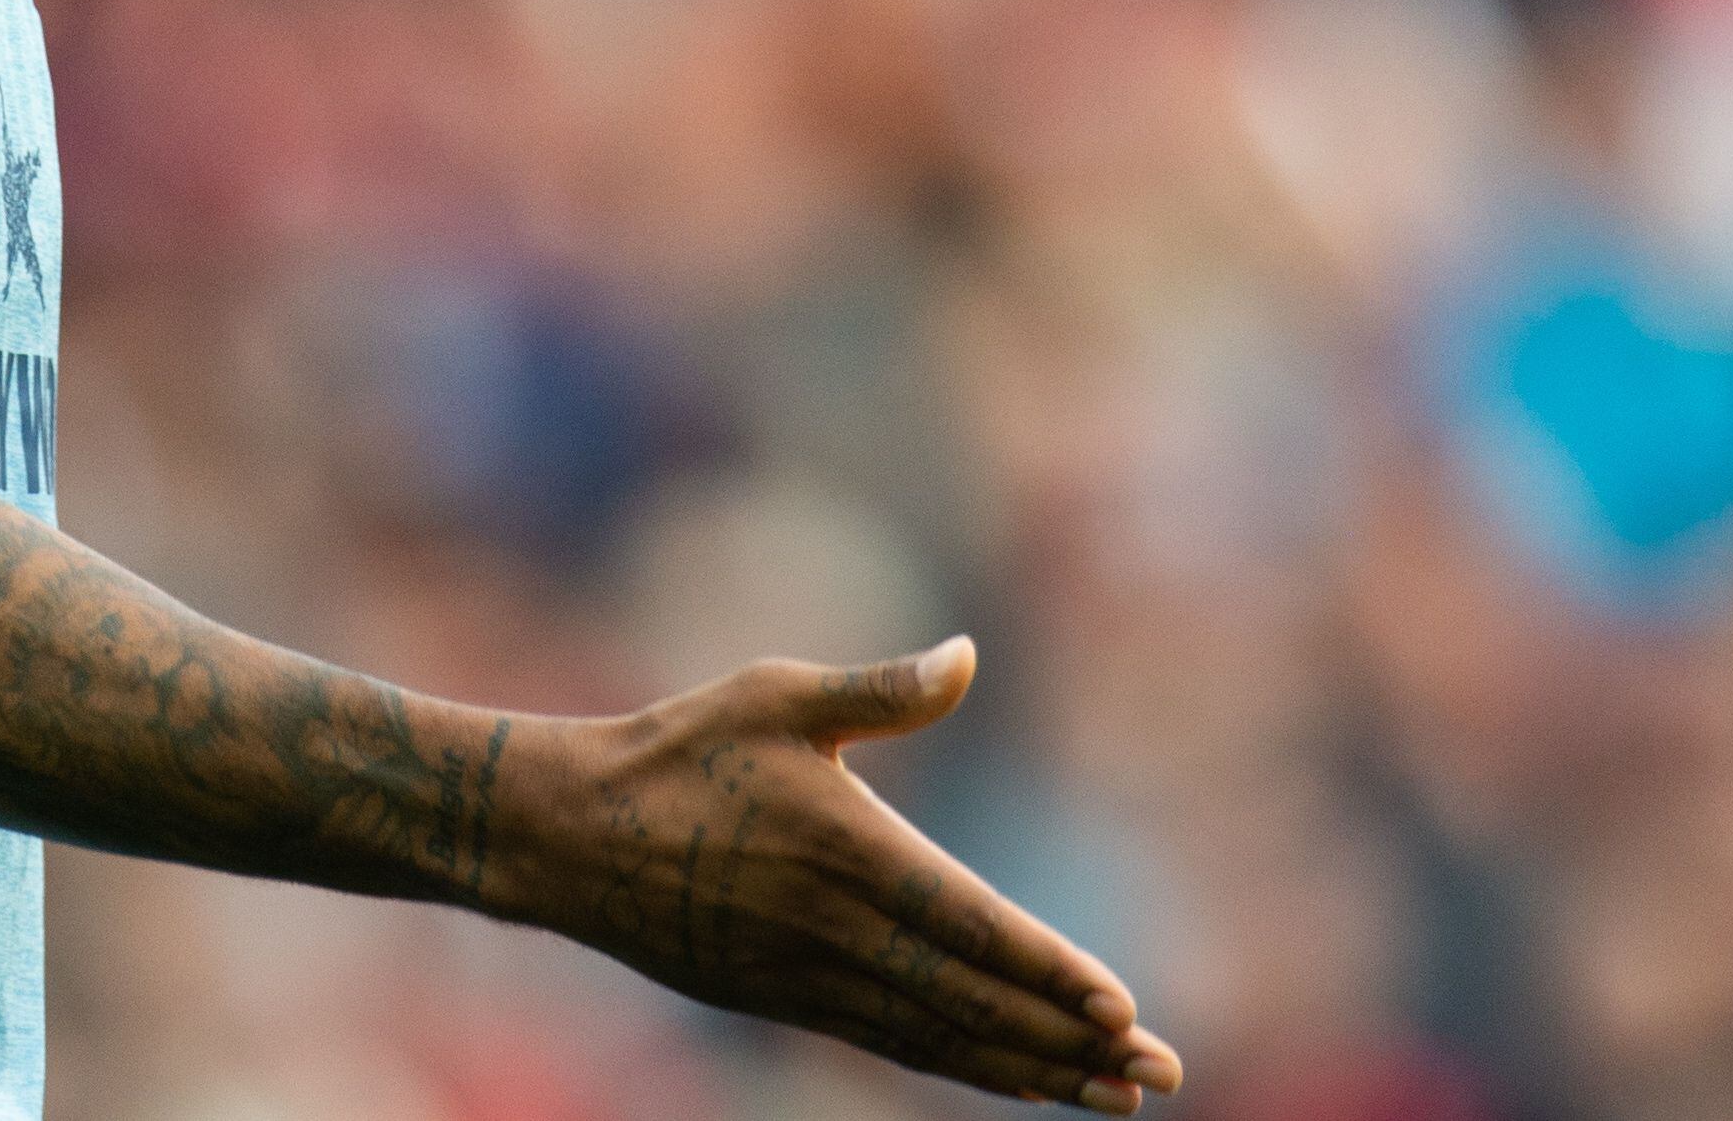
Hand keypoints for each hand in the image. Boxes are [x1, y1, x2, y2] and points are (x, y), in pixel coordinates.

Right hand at [501, 638, 1185, 1111]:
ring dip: (1035, 1072)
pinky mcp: (790, 1002)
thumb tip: (967, 656)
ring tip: (1116, 1099)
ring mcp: (813, 980)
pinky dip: (967, 1067)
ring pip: (944, 1039)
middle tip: (1162, 1077)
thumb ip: (882, 691)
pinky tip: (1020, 1082)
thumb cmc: (681, 752)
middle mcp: (840, 931)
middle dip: (1075, 1045)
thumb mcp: (778, 697)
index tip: (1122, 1008)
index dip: (1050, 973)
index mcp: (851, 852)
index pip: (973, 926)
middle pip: (976, 1004)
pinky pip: (897, 1045)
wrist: (571, 837)